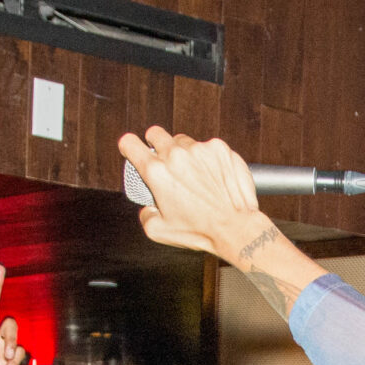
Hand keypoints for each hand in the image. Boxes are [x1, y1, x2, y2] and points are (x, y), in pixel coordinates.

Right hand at [119, 128, 273, 263]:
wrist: (235, 227)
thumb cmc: (200, 231)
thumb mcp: (159, 231)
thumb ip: (145, 215)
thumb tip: (147, 208)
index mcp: (156, 172)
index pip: (129, 143)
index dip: (128, 146)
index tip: (132, 150)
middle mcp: (176, 155)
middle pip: (155, 133)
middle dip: (155, 144)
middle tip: (163, 160)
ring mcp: (199, 149)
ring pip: (183, 141)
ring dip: (184, 153)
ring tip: (193, 175)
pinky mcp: (219, 148)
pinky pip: (207, 147)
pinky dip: (207, 158)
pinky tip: (212, 176)